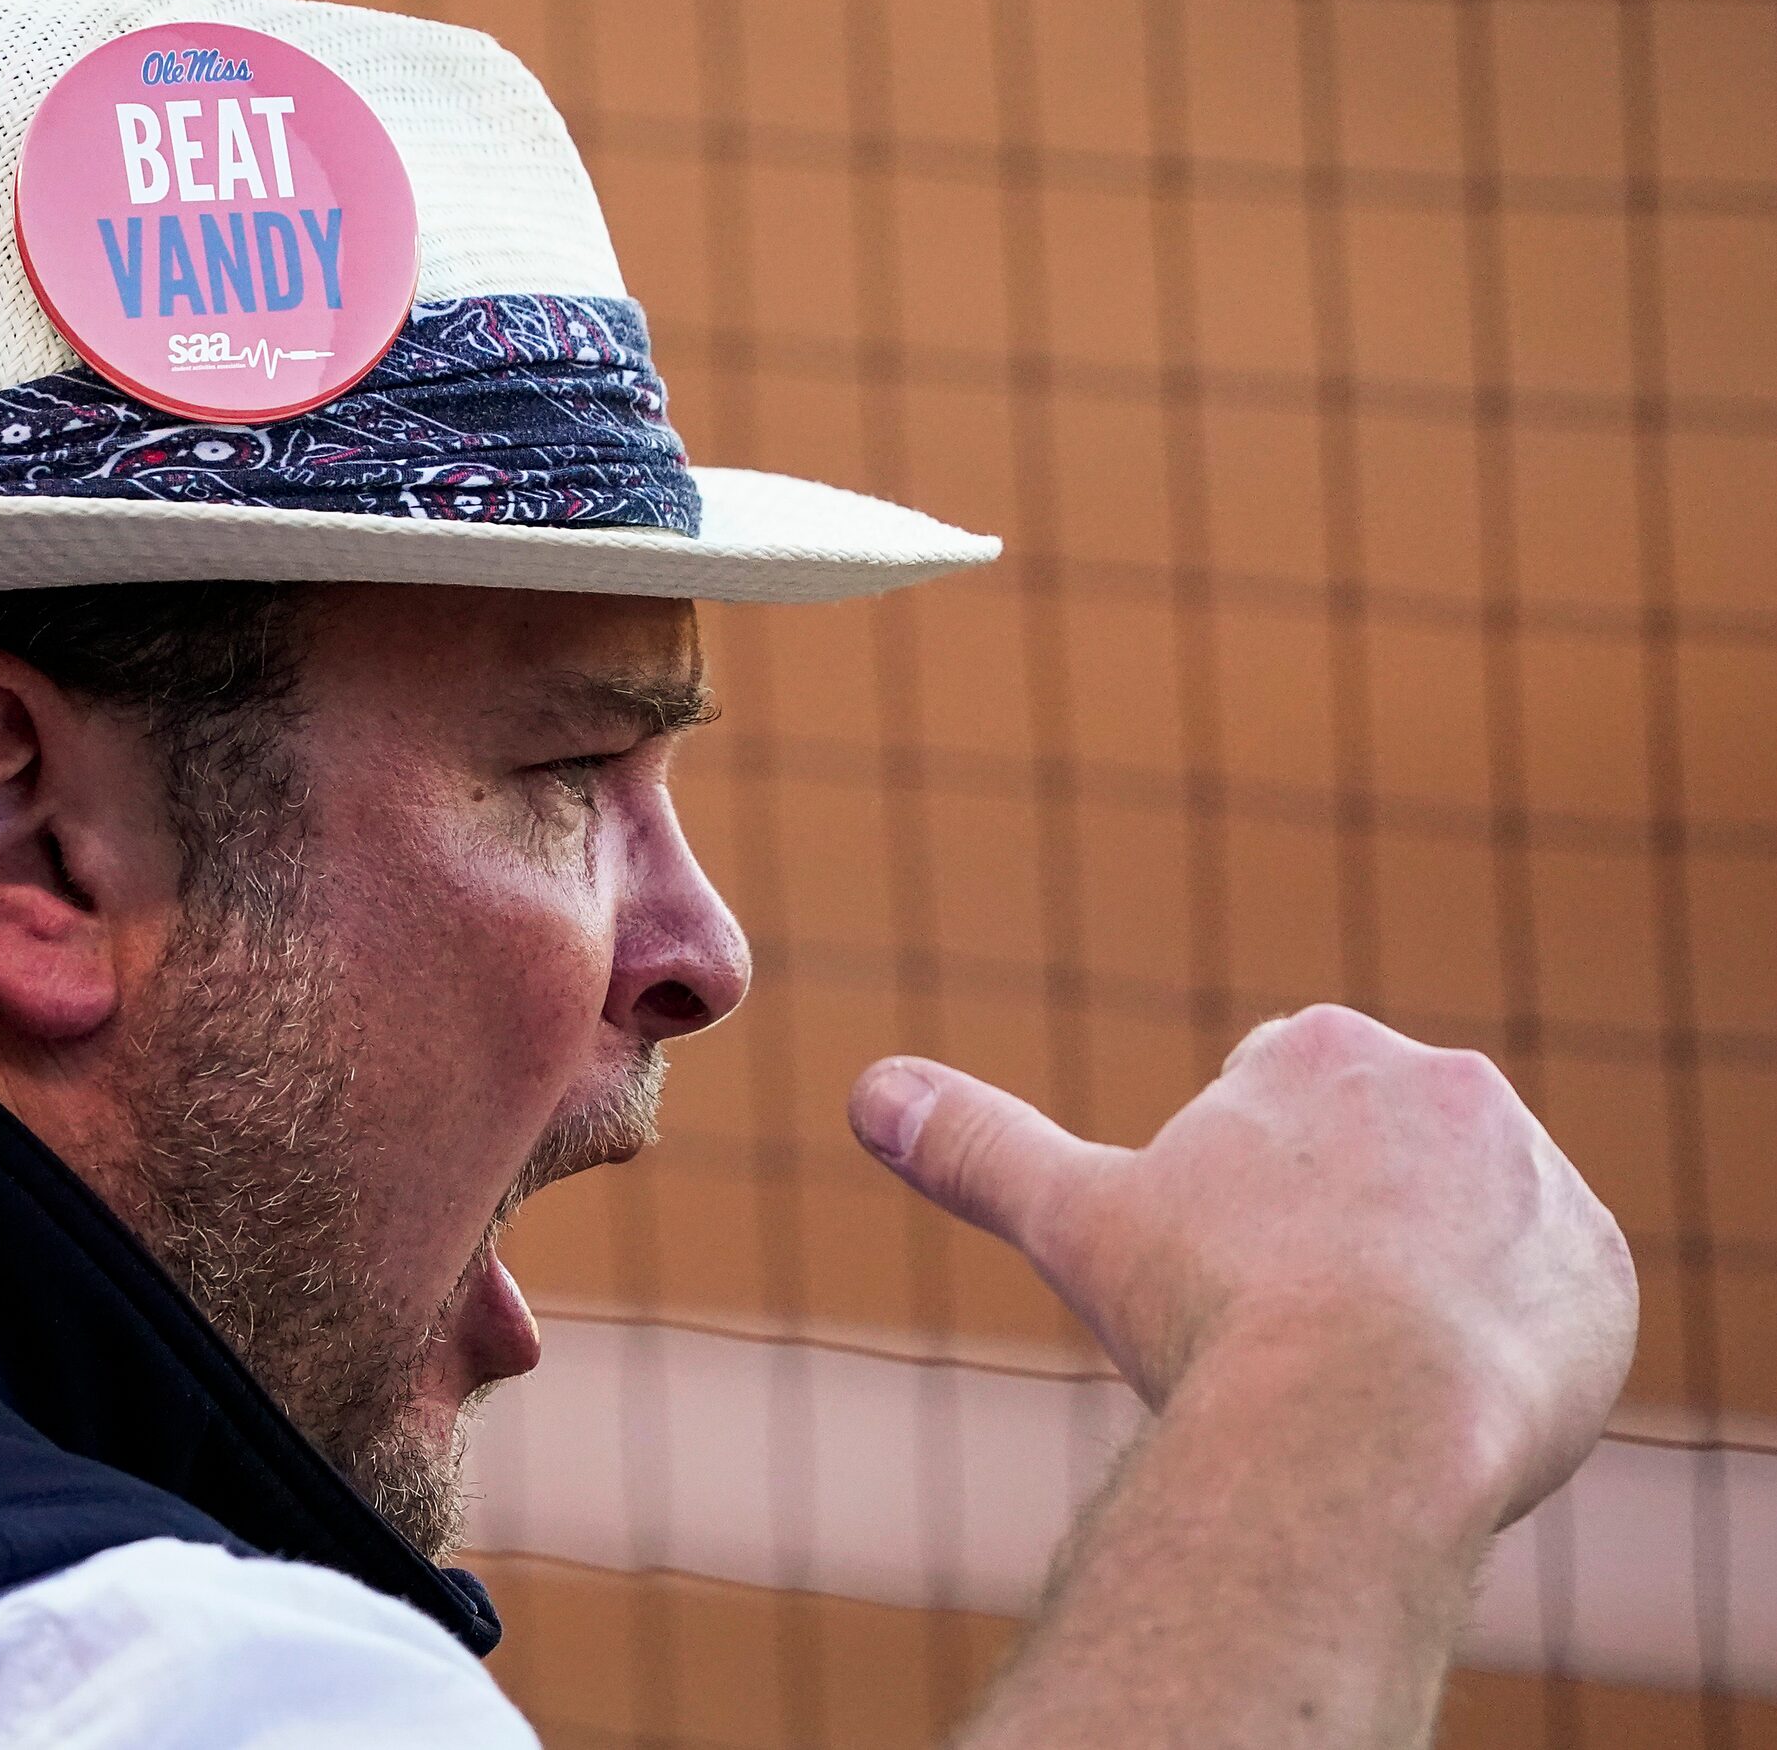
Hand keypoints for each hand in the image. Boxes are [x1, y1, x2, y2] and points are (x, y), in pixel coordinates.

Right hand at [849, 1005, 1637, 1529]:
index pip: (1275, 1107)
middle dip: (1333, 1233)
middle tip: (1285, 1326)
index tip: (1227, 1272)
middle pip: (1371, 1166)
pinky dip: (1496, 1343)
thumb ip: (978, 1147)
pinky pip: (1544, 1300)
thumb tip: (868, 1091)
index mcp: (1318, 1051)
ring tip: (1358, 1370)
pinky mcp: (1598, 1271)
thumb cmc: (1210, 1312)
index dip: (1237, 1201)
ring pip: (1457, 1232)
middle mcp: (1446, 1085)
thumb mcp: (1074, 1220)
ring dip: (1415, 1285)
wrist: (1365, 1415)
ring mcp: (1536, 1177)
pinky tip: (1438, 1395)